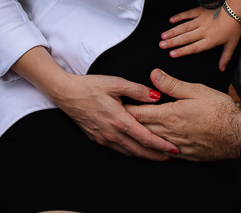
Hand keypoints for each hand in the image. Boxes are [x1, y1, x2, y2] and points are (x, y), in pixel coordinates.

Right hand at [49, 72, 178, 159]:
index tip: (174, 149)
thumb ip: (138, 90)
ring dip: (145, 156)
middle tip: (172, 157)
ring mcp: (104, 138)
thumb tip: (156, 97)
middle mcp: (112, 133)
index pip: (145, 138)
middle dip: (157, 156)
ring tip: (159, 156)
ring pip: (128, 153)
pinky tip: (138, 151)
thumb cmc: (91, 86)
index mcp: (119, 120)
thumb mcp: (116, 83)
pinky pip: (118, 150)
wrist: (66, 93)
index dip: (161, 145)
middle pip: (139, 151)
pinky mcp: (97, 139)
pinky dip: (131, 152)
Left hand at [127, 69, 240, 160]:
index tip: (116, 105)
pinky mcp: (185, 155)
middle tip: (116, 118)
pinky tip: (151, 147)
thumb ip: (172, 84)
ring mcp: (176, 146)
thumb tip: (154, 75)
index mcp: (169, 115)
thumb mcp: (196, 90)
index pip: (139, 113)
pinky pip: (163, 154)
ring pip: (150, 142)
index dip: (126, 109)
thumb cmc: (219, 110)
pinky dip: (153, 149)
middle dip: (128, 123)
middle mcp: (169, 133)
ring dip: (138, 137)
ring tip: (128, 133)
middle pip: (141, 129)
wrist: (237, 133)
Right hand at [161, 5, 240, 70]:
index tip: (171, 54)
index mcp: (210, 40)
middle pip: (186, 38)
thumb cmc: (234, 27)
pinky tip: (171, 20)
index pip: (194, 48)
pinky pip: (188, 14)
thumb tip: (221, 69)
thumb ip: (225, 58)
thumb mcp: (232, 45)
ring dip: (173, 31)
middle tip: (161, 45)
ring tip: (163, 36)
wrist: (236, 9)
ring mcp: (201, 20)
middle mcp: (203, 31)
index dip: (182, 51)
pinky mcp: (200, 10)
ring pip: (184, 27)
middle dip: (172, 42)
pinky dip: (179, 16)